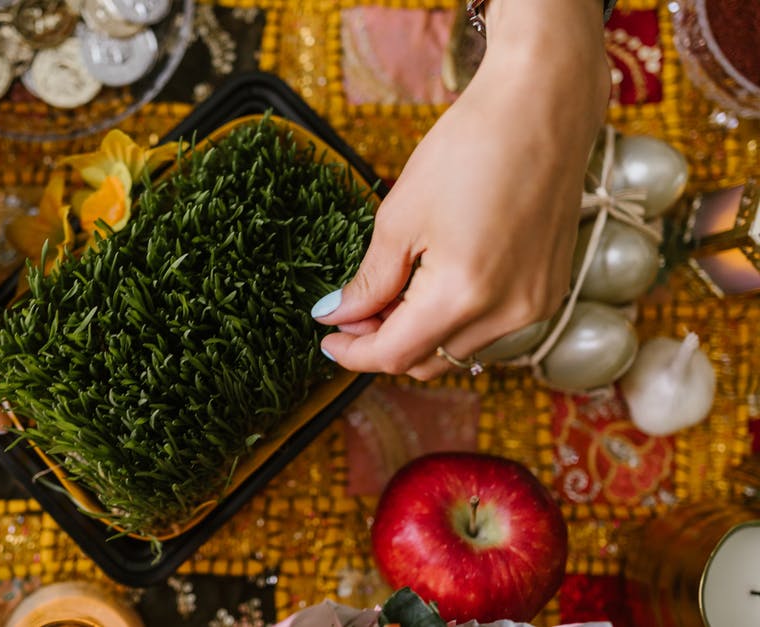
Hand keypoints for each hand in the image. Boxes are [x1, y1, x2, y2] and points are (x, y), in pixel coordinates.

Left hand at [314, 0, 609, 378]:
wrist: (541, 106)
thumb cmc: (468, 149)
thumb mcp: (399, 217)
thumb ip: (369, 280)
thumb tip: (338, 315)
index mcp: (462, 296)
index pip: (395, 354)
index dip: (354, 353)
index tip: (326, 338)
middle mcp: (507, 314)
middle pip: (428, 360)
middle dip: (384, 343)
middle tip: (352, 312)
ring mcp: (536, 306)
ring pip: (460, 349)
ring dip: (420, 333)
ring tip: (391, 291)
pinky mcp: (550, 290)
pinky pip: (492, 328)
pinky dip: (456, 319)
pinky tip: (433, 284)